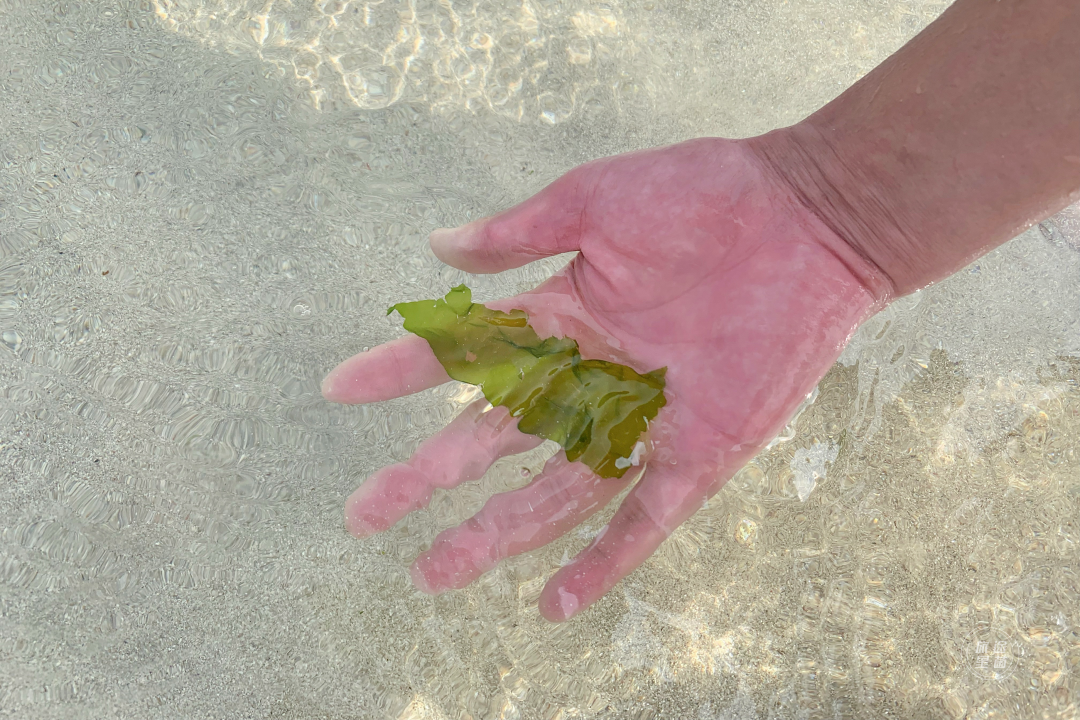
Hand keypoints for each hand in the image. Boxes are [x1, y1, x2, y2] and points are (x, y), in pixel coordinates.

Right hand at [322, 135, 888, 620]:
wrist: (807, 218)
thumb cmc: (702, 194)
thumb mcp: (595, 201)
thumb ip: (519, 231)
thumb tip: (436, 248)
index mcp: (559, 317)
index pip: (463, 353)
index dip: (401, 371)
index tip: (338, 390)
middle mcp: (590, 379)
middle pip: (492, 440)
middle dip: (426, 477)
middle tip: (363, 514)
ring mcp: (641, 422)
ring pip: (552, 493)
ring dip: (493, 534)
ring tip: (433, 571)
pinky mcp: (698, 453)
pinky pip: (644, 519)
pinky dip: (603, 563)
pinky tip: (554, 605)